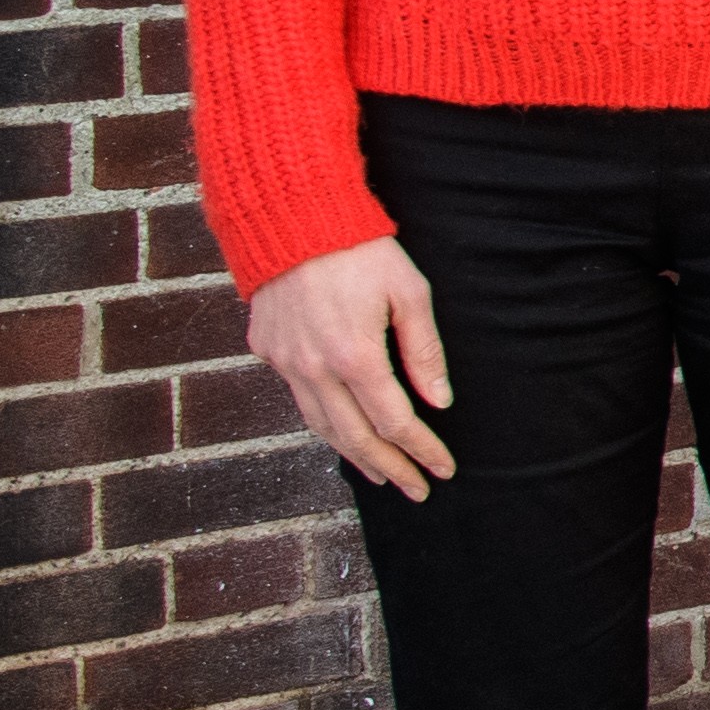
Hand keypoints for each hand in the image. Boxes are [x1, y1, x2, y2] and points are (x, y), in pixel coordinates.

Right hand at [245, 238, 455, 495]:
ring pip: (321, 426)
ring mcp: (285, 363)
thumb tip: (439, 401)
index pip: (395, 421)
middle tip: (416, 490)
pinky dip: (324, 424)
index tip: (443, 468)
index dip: (422, 450)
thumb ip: (424, 352)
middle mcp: (314, 369)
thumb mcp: (409, 293)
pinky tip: (342, 433)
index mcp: (355, 356)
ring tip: (381, 474)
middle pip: (355, 438)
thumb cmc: (360, 251)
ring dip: (354, 455)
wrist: (291, 219)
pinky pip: (298, 400)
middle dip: (390, 468)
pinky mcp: (266, 351)